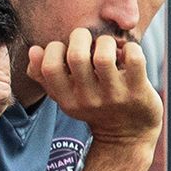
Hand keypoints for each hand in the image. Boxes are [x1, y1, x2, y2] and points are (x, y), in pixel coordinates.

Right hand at [26, 30, 161, 145]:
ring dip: (105, 42)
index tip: (64, 49)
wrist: (128, 134)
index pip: (50, 67)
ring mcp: (114, 96)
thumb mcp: (66, 97)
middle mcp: (88, 99)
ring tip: (108, 46)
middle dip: (80, 36)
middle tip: (87, 40)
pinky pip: (134, 59)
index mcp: (67, 99)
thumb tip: (33, 50)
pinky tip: (127, 54)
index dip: (54, 49)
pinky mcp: (137, 91)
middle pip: (77, 56)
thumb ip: (45, 76)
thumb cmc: (93, 106)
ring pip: (104, 56)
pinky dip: (131, 48)